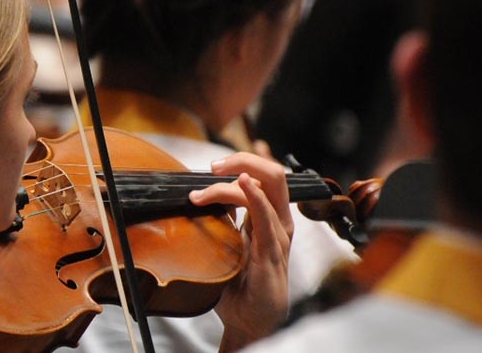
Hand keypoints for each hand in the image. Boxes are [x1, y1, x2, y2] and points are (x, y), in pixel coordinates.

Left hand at [188, 152, 293, 351]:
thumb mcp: (227, 243)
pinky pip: (267, 217)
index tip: (214, 165)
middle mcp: (278, 222)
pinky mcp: (271, 253)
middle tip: (213, 167)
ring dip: (231, 182)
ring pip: (267, 188)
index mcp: (270, 218)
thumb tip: (202, 196)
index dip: (245, 160)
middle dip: (242, 160)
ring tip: (202, 192)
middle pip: (273, 174)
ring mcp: (278, 236)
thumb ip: (223, 220)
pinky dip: (254, 196)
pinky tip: (243, 184)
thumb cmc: (238, 284)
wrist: (246, 320)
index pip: (266, 176)